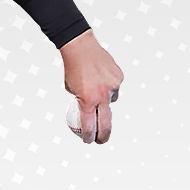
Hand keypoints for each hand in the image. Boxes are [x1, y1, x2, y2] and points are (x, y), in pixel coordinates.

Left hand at [59, 29, 122, 143]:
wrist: (81, 47)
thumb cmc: (72, 67)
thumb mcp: (71, 89)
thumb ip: (81, 100)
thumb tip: (86, 110)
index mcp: (87, 100)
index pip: (89, 126)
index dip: (89, 137)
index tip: (89, 141)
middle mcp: (101, 96)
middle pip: (106, 124)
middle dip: (104, 136)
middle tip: (101, 141)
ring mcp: (112, 87)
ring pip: (111, 101)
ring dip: (105, 100)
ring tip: (96, 87)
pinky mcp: (119, 78)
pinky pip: (115, 87)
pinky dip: (109, 85)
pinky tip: (101, 77)